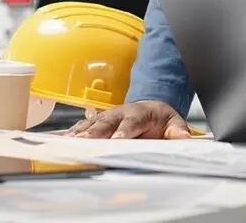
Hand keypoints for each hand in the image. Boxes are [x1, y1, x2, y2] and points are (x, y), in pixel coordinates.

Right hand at [64, 101, 190, 139]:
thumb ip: (177, 130)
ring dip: (79, 133)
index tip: (117, 141)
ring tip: (67, 142)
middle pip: (105, 123)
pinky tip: (61, 140)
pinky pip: (82, 127)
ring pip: (91, 124)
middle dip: (94, 133)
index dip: (123, 132)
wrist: (149, 104)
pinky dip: (71, 133)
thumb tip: (184, 138)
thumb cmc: (159, 117)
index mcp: (139, 113)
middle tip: (83, 142)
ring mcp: (107, 117)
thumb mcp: (174, 121)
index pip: (131, 123)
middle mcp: (119, 113)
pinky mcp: (97, 122)